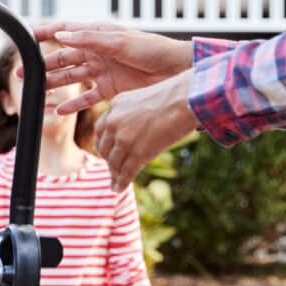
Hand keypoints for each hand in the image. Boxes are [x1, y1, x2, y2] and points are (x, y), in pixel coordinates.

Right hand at [34, 21, 193, 115]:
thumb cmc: (153, 50)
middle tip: (23, 74)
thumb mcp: (120, 42)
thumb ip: (90, 39)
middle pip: (63, 58)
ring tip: (36, 92)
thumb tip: (61, 35)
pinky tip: (59, 110)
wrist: (176, 71)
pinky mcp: (111, 89)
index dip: (45, 32)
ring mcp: (102, 71)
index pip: (66, 30)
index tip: (26, 36)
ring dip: (53, 84)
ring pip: (71, 78)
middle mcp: (97, 52)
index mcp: (98, 35)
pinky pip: (87, 97)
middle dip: (42, 65)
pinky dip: (73, 104)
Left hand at [93, 72, 198, 186]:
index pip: (101, 129)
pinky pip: (125, 172)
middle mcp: (114, 122)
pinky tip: (118, 189)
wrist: (185, 99)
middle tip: (112, 167)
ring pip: (114, 162)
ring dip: (114, 173)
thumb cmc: (173, 96)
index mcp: (114, 106)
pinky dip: (121, 182)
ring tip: (116, 181)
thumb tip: (137, 126)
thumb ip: (133, 113)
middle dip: (108, 159)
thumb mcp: (143, 98)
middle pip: (104, 148)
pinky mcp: (138, 153)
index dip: (103, 143)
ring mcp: (124, 139)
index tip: (106, 150)